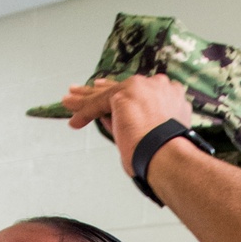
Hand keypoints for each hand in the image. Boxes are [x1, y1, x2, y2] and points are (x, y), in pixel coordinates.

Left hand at [61, 75, 194, 175]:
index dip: (120, 91)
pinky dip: (85, 113)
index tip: (104, 89)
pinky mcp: (125, 95)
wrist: (169, 156)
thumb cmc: (168, 155)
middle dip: (99, 90)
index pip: (139, 89)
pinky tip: (75, 121)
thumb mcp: (157, 134)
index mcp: (172, 94)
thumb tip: (112, 120)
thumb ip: (137, 122)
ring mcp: (141, 88)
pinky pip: (99, 103)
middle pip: (121, 86)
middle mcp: (158, 85)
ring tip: (68, 102)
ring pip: (108, 93)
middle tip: (80, 90)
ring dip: (86, 100)